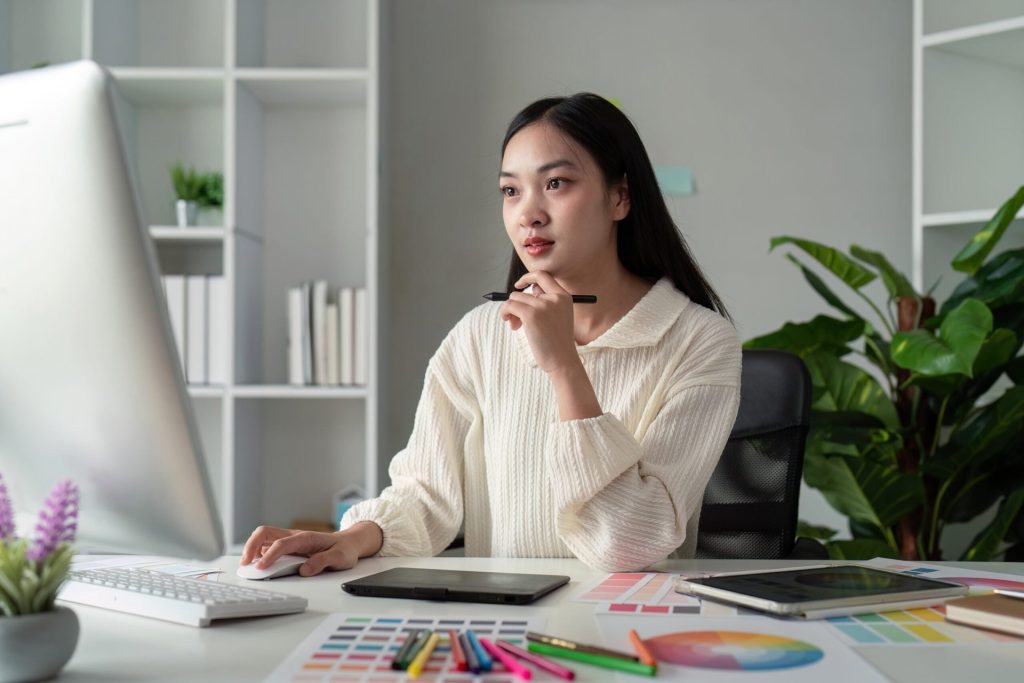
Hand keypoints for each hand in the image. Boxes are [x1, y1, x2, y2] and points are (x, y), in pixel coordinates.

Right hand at [240, 525, 364, 576]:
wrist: (349, 543)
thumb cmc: (344, 549)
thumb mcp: (339, 557)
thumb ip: (322, 562)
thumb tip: (304, 570)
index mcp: (306, 538)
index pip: (282, 544)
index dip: (269, 555)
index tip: (261, 568)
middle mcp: (294, 536)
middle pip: (265, 532)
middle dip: (251, 545)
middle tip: (245, 563)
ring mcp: (290, 539)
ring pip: (264, 536)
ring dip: (252, 547)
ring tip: (246, 565)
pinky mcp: (288, 546)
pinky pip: (268, 544)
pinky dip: (258, 552)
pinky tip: (255, 563)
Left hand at [499, 270, 579, 374]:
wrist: (562, 361)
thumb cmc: (558, 343)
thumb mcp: (558, 316)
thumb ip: (544, 303)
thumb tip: (518, 294)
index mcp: (563, 296)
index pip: (543, 275)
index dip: (528, 277)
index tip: (518, 285)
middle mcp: (554, 298)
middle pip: (523, 292)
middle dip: (516, 305)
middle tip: (516, 320)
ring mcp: (543, 306)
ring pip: (514, 299)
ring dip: (510, 311)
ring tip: (515, 325)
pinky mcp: (531, 315)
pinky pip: (509, 306)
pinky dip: (505, 313)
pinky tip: (510, 324)